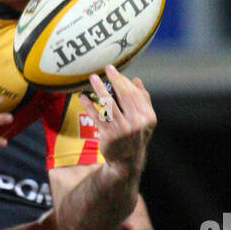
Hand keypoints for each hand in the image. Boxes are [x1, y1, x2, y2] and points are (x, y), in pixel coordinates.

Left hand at [79, 64, 155, 178]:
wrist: (127, 161)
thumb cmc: (135, 136)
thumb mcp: (145, 120)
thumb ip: (143, 100)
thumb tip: (136, 80)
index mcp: (148, 117)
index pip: (135, 94)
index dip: (124, 81)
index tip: (114, 70)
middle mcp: (136, 123)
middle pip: (124, 96)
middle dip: (114, 80)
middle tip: (106, 68)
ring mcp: (122, 130)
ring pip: (109, 105)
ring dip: (99, 89)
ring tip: (92, 78)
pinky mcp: (109, 136)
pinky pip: (97, 117)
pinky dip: (89, 106)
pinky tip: (83, 97)